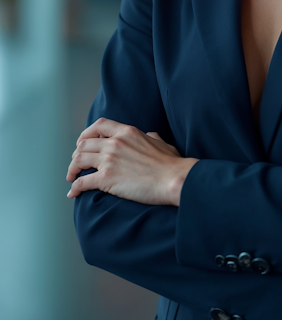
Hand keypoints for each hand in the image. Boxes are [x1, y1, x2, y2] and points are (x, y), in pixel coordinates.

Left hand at [66, 118, 197, 206]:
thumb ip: (152, 136)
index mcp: (127, 132)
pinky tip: (73, 194)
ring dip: (72, 169)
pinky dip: (74, 188)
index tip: (83, 142)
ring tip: (71, 177)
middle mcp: (115, 142)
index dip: (86, 133)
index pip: (99, 125)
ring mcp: (109, 160)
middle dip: (76, 154)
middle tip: (76, 163)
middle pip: (84, 143)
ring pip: (78, 160)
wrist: (173, 179)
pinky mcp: (107, 178)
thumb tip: (150, 135)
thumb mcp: (161, 142)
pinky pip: (81, 182)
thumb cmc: (171, 164)